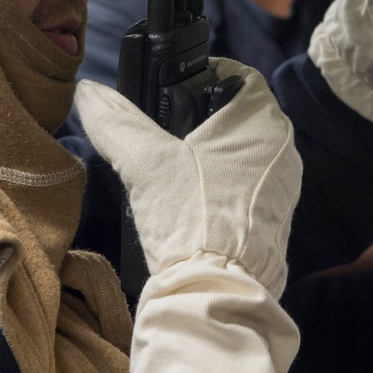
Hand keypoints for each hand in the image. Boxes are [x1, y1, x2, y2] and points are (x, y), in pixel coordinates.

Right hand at [74, 57, 300, 297]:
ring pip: (240, 156)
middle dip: (199, 121)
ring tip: (168, 174)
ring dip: (207, 158)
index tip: (171, 90)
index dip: (203, 76)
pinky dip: (218, 190)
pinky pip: (245, 191)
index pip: (238, 77)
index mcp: (263, 124)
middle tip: (160, 133)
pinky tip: (187, 208)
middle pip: (237, 117)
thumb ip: (115, 121)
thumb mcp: (145, 163)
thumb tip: (88, 92)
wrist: (216, 297)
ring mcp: (284, 191)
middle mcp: (284, 152)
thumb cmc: (192, 222)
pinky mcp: (276, 224)